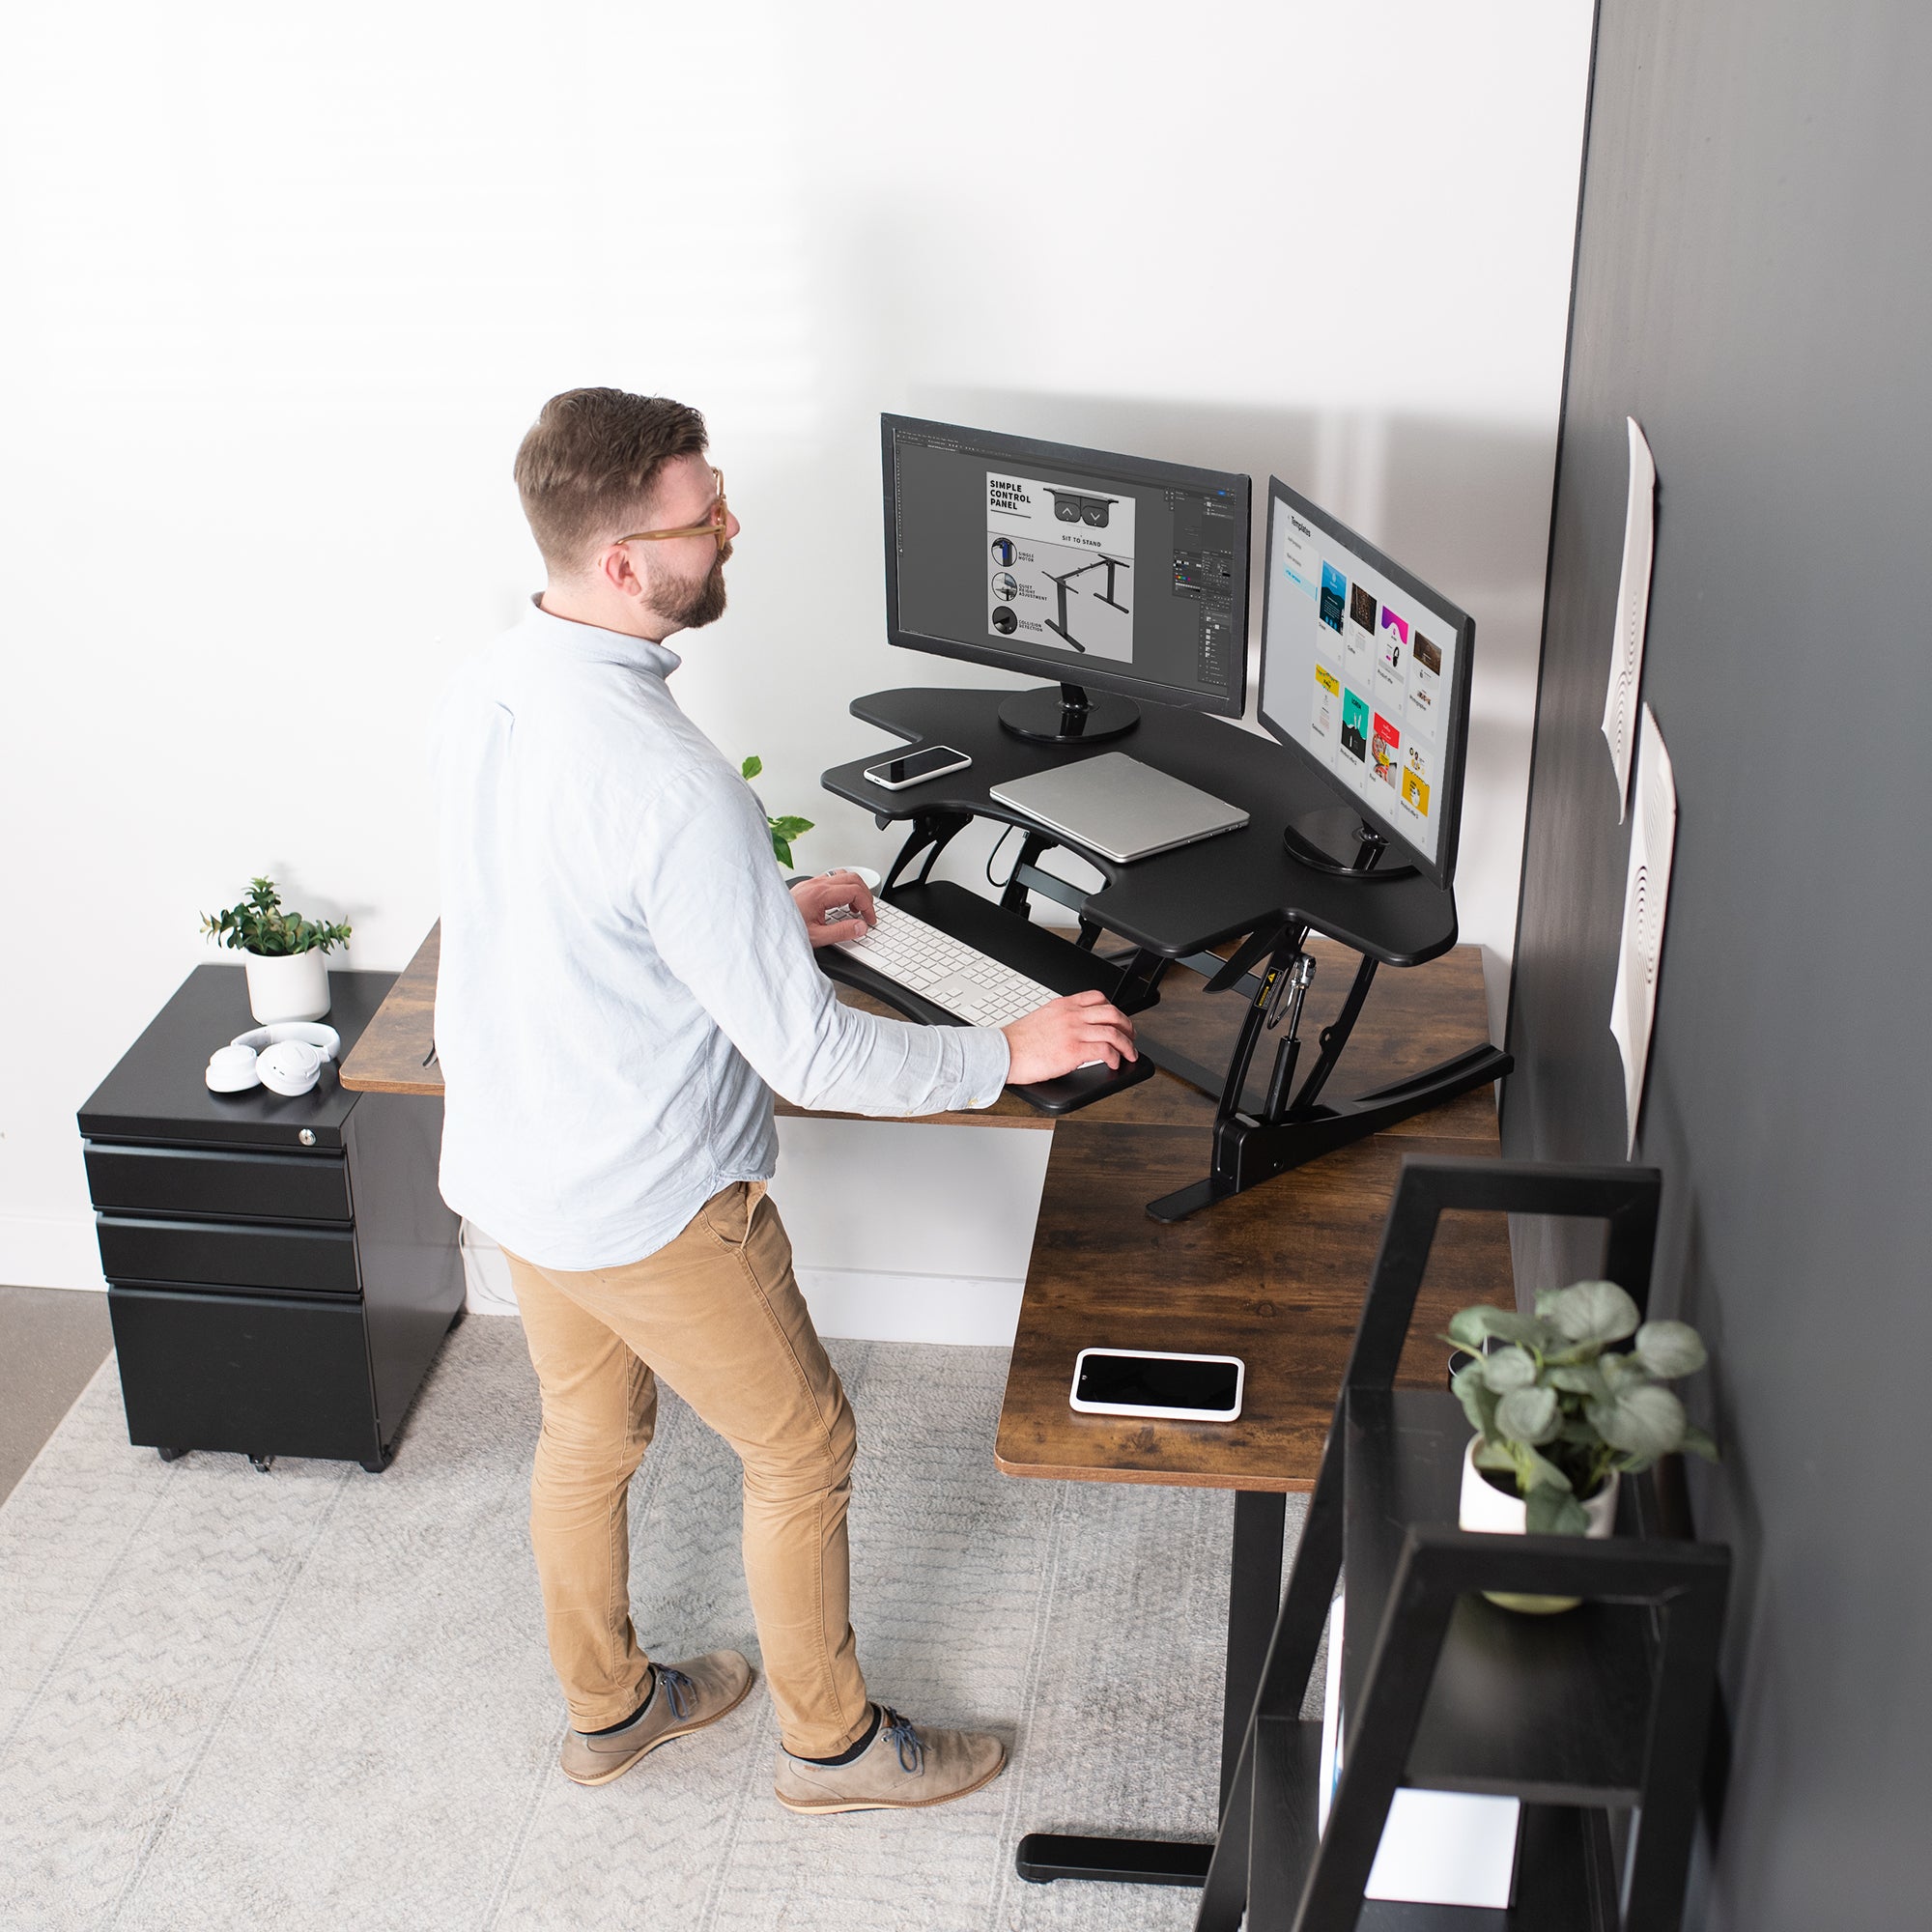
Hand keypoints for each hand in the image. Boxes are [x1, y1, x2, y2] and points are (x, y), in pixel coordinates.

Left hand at [792, 871, 877, 947]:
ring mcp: (812, 883)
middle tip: (867, 913)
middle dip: (865, 895)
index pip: (855, 891)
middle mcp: (816, 884)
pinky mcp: (808, 886)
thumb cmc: (785, 929)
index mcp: (820, 894)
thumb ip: (842, 932)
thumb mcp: (816, 937)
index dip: (868, 906)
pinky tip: (841, 903)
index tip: (869, 920)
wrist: (765, 926)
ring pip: (843, 876)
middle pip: (853, 879)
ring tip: (855, 908)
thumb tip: (861, 927)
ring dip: (855, 890)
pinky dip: (843, 889)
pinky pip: (833, 880)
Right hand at [1003, 990, 1137, 1083]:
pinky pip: (1105, 1051)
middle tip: (1131, 1036)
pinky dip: (1115, 1057)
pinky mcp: (1074, 1050)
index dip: (1113, 1009)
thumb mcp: (1041, 1019)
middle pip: (1112, 1012)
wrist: (1003, 1053)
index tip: (1117, 1019)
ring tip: (1129, 1054)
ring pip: (1114, 1032)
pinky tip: (1114, 1063)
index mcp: (1063, 1005)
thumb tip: (1074, 1031)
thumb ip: (1060, 1019)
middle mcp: (1071, 1015)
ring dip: (1127, 1045)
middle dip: (1127, 1025)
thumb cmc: (1017, 1042)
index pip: (1097, 997)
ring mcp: (1074, 1032)